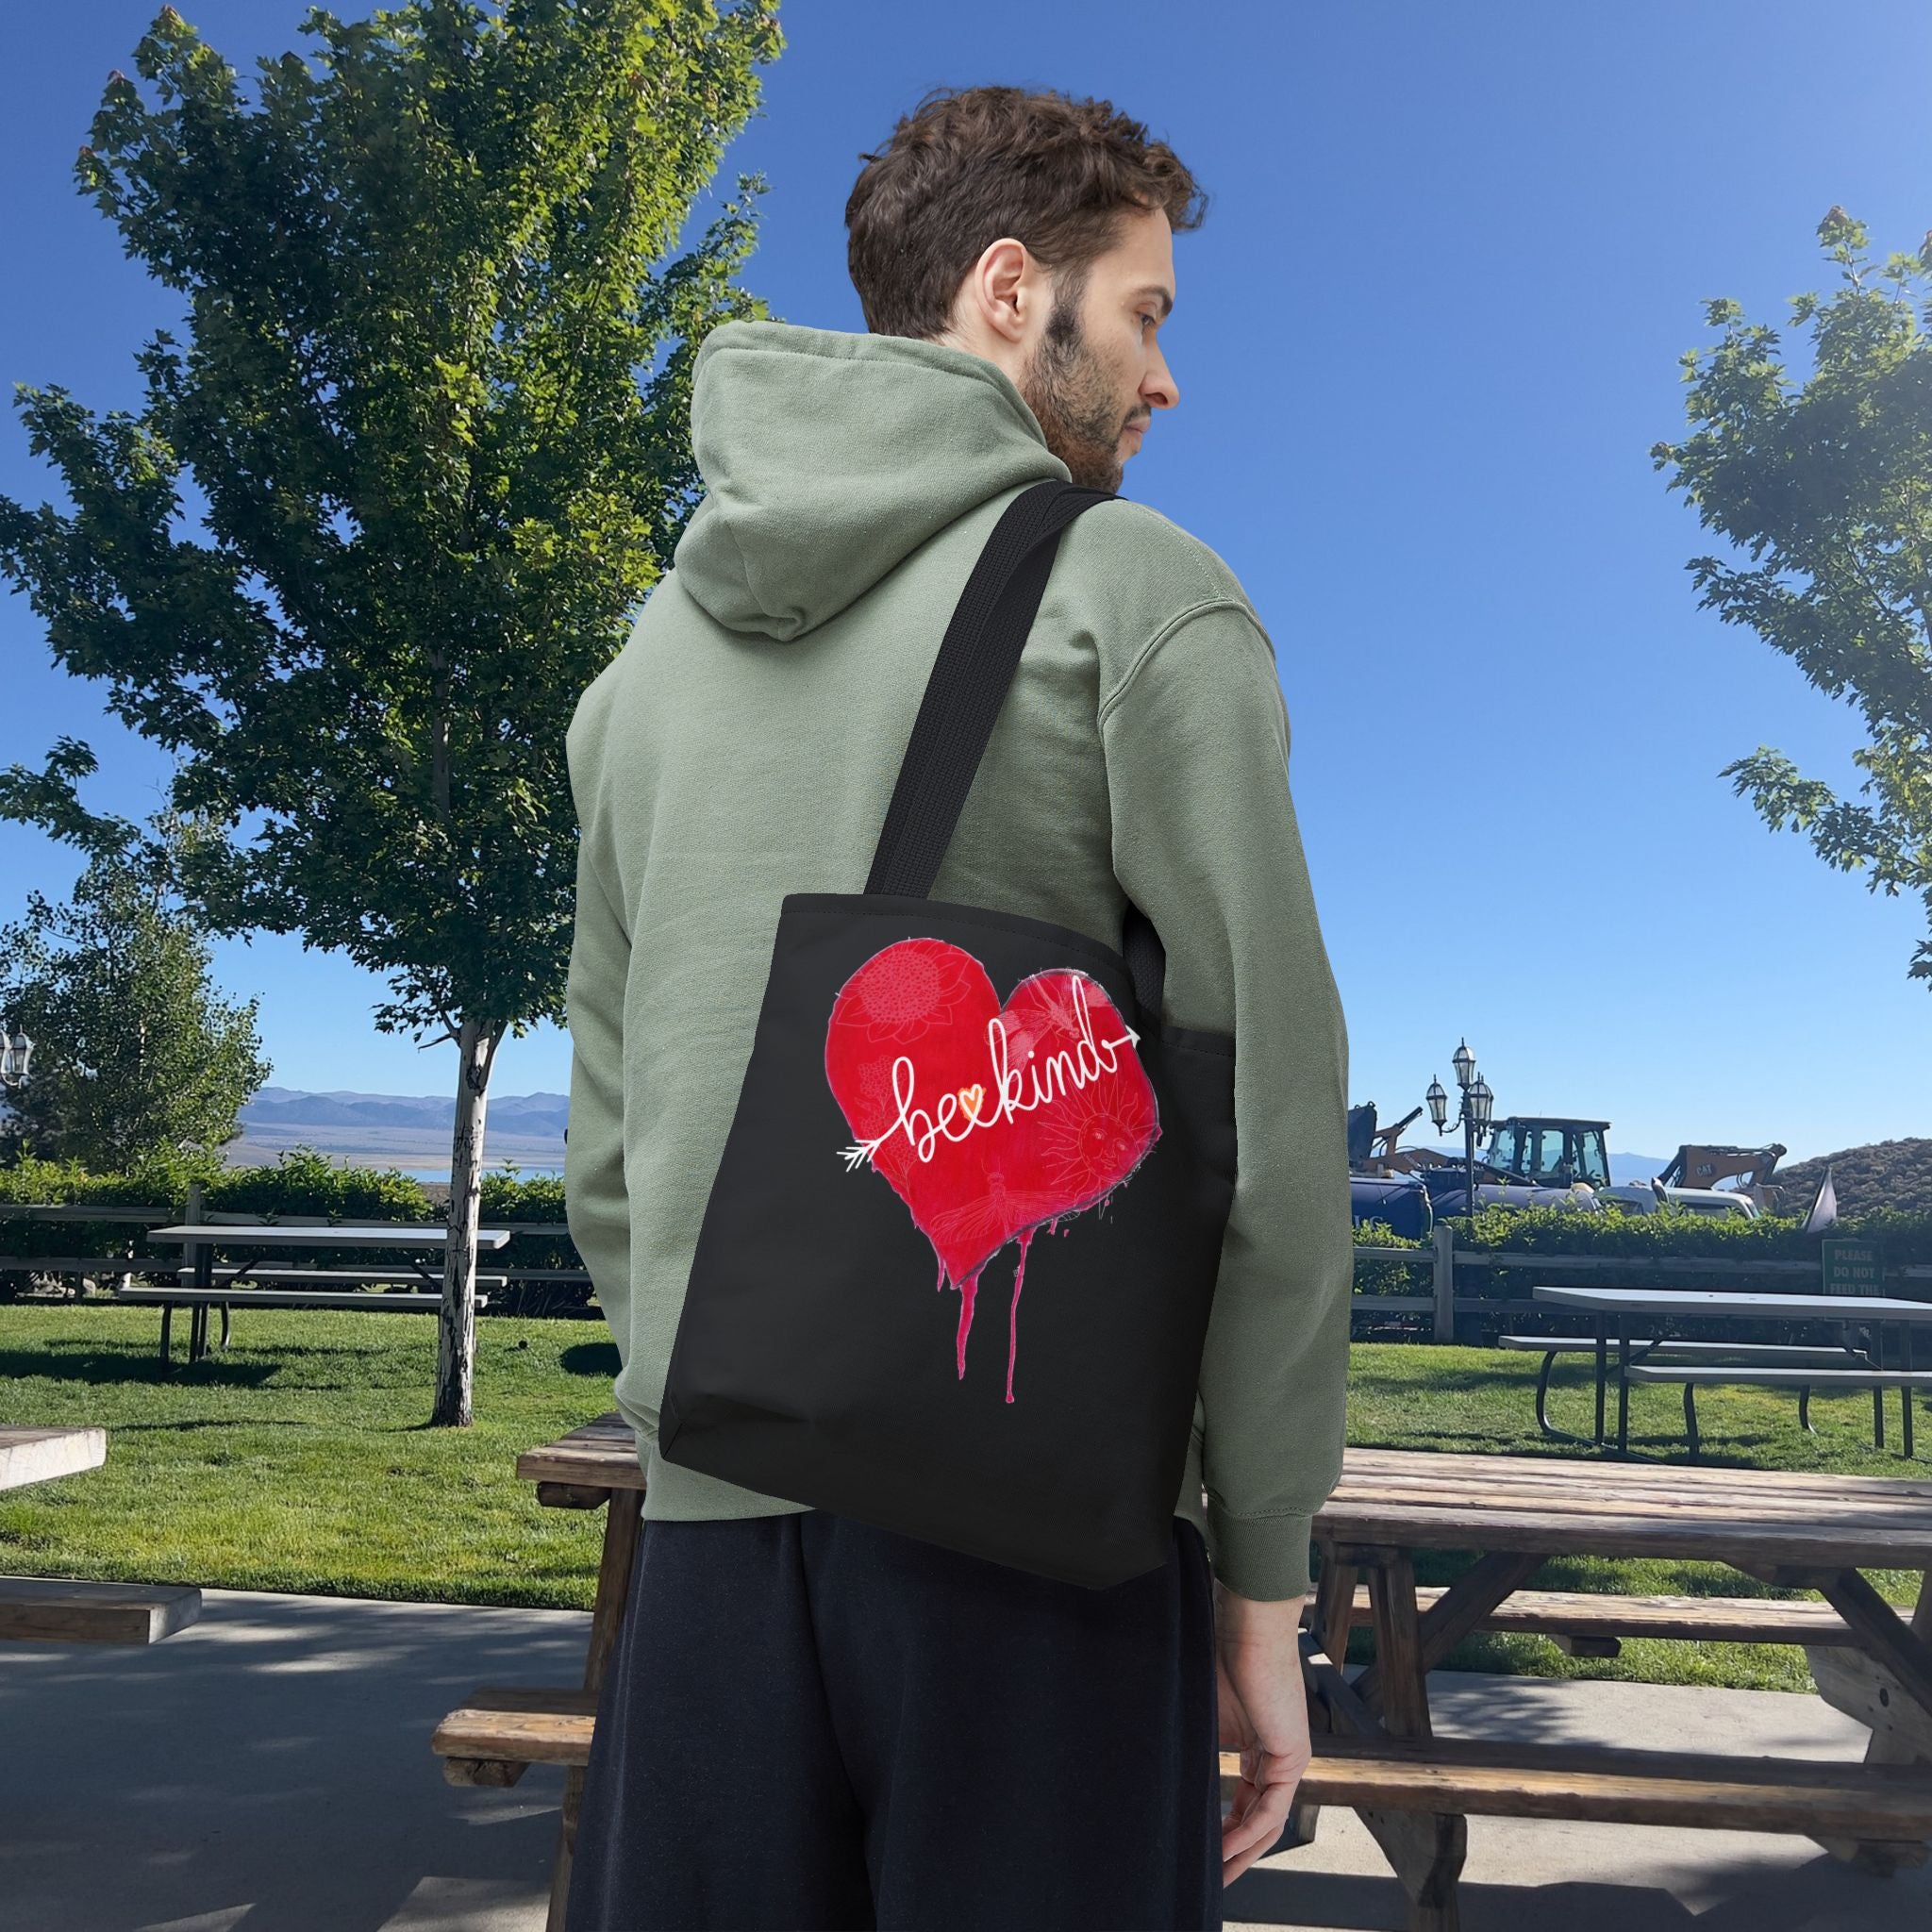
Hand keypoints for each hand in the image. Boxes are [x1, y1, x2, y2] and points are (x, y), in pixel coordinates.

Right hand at [1213, 1579, 1313, 1885]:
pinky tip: (1227, 1845)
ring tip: (1218, 1873)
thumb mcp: (1203, 1712)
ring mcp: (1289, 1755)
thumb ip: (1197, 1747)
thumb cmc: (1220, 1654)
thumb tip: (1165, 1773)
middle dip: (1234, 1851)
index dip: (1225, 1829)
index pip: (1246, 1800)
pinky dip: (1249, 1829)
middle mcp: (1278, 1754)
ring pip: (1268, 1820)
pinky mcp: (1292, 1753)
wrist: (1245, 1625)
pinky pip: (1272, 1807)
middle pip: (1260, 1819)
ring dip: (1242, 1849)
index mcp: (1259, 1744)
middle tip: (1212, 1876)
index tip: (1202, 1850)